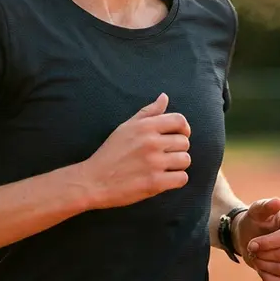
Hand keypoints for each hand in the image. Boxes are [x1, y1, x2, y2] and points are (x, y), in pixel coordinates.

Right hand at [79, 93, 190, 209]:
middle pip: (184, 142)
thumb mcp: (126, 127)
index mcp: (145, 127)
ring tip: (164, 168)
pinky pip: (182, 178)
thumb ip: (148, 112)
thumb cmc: (109, 153)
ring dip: (177, 165)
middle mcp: (151, 142)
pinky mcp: (155, 183)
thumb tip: (164, 97)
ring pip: (185, 160)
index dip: (184, 129)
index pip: (179, 121)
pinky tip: (165, 179)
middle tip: (164, 156)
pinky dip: (176, 180)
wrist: (93, 181)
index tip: (178, 136)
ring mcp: (154, 163)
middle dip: (177, 149)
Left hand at [234, 197, 279, 280]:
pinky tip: (260, 269)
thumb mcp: (255, 211)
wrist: (250, 236)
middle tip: (251, 249)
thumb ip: (264, 206)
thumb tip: (277, 202)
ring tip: (255, 257)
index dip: (267, 243)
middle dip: (263, 254)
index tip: (251, 244)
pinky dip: (268, 278)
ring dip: (263, 266)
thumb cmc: (255, 221)